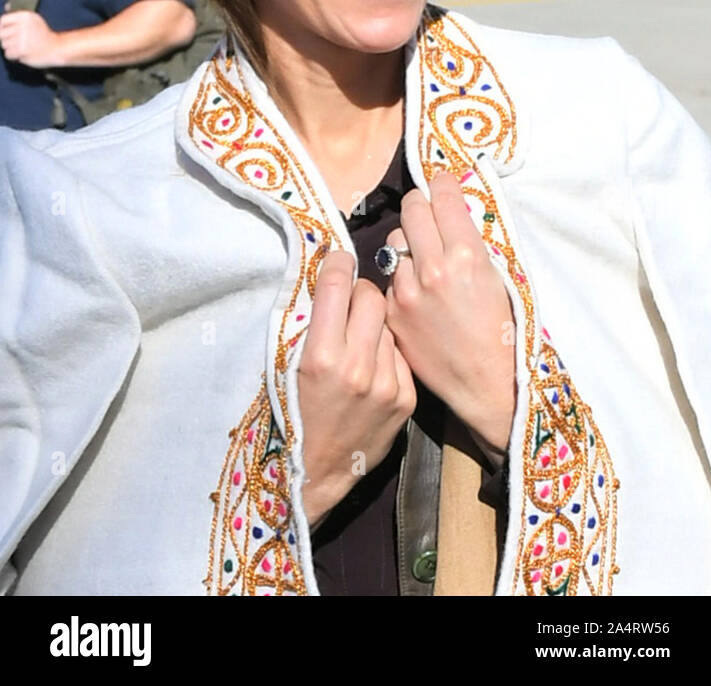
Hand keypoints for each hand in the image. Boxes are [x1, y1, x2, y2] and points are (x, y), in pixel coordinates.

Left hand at [0, 11, 62, 68]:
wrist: (56, 48)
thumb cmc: (44, 35)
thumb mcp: (34, 19)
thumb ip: (19, 15)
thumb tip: (6, 6)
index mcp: (25, 16)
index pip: (3, 20)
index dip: (3, 28)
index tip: (7, 32)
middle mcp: (23, 25)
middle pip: (1, 33)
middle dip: (6, 39)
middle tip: (15, 41)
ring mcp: (22, 38)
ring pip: (4, 45)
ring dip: (11, 48)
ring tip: (22, 47)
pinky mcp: (22, 50)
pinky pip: (8, 54)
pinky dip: (14, 55)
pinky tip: (22, 53)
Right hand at [297, 250, 415, 528]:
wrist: (316, 472)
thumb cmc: (291, 412)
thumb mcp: (285, 365)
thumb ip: (308, 322)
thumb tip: (329, 275)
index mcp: (320, 357)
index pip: (338, 286)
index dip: (338, 264)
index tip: (338, 258)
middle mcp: (357, 368)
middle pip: (372, 296)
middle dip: (360, 292)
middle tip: (350, 302)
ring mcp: (387, 385)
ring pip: (389, 323)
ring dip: (374, 323)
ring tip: (359, 339)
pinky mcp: (406, 399)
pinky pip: (400, 354)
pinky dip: (386, 352)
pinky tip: (372, 366)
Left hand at [384, 170, 516, 455]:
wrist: (485, 383)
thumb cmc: (502, 330)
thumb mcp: (496, 277)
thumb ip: (469, 241)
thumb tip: (451, 209)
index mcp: (465, 255)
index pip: (443, 198)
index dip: (442, 184)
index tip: (441, 181)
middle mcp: (431, 268)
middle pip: (411, 209)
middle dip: (420, 205)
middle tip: (427, 210)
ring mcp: (406, 292)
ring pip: (395, 242)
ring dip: (408, 244)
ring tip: (423, 259)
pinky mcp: (391, 312)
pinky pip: (389, 277)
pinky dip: (400, 277)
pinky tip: (416, 292)